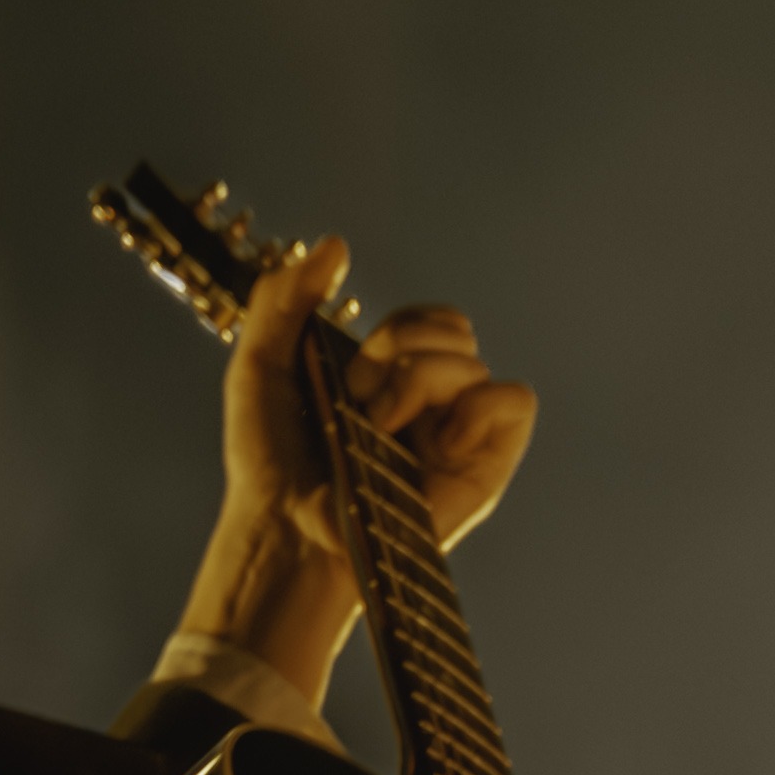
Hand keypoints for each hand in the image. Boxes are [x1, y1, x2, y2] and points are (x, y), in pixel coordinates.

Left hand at [221, 233, 538, 583]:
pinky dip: (477, 403)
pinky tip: (434, 438)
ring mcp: (459, 439)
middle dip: (400, 347)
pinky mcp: (484, 470)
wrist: (282, 532)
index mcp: (393, 383)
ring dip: (417, 381)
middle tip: (359, 404)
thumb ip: (285, 297)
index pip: (429, 321)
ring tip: (380, 432)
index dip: (396, 327)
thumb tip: (336, 243)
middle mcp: (431, 409)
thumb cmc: (267, 466)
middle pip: (454, 327)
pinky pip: (516, 400)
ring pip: (472, 359)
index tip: (347, 374)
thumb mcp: (259, 365)